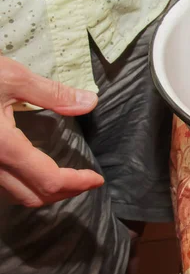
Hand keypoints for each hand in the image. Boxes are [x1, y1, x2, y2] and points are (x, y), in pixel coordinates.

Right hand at [0, 56, 103, 206]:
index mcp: (2, 147)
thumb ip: (52, 94)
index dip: (78, 183)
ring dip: (43, 191)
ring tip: (66, 177)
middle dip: (65, 192)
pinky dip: (22, 183)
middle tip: (85, 180)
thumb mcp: (9, 77)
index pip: (50, 181)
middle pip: (33, 196)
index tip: (97, 179)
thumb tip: (89, 102)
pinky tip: (31, 167)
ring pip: (14, 194)